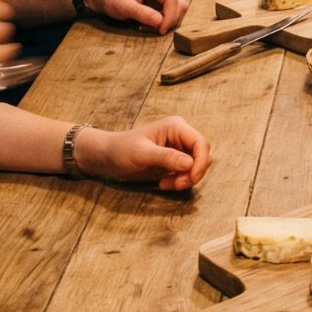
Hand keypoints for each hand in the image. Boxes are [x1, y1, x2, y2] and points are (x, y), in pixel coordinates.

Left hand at [75, 115, 213, 190]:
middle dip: (193, 173)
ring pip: (197, 166)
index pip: (201, 143)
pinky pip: (188, 173)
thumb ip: (166, 157)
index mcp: (176, 127)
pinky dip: (180, 181)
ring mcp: (179, 149)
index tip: (189, 179)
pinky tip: (164, 183)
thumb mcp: (142, 154)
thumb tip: (190, 163)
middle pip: (203, 155)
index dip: (200, 162)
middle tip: (176, 184)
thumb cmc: (121, 150)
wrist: (108, 158)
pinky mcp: (175, 162)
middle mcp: (181, 136)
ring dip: (186, 179)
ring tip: (167, 184)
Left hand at [86, 0, 188, 32]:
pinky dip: (164, 21)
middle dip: (171, 20)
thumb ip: (142, 13)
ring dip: (168, 21)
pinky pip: (171, 12)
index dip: (170, 17)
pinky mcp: (160, 0)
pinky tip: (149, 24)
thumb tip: (160, 22)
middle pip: (180, 3)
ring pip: (178, 8)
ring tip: (150, 27)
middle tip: (155, 30)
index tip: (160, 30)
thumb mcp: (123, 7)